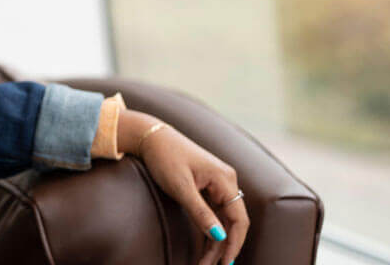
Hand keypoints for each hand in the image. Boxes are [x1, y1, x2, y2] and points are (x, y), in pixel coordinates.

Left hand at [118, 109, 248, 264]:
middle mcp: (226, 181)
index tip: (225, 263)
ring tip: (205, 262)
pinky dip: (210, 229)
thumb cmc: (164, 157)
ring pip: (223, 219)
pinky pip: (215, 212)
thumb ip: (200, 213)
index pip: (239, 219)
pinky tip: (206, 245)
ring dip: (216, 240)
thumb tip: (219, 237)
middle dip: (223, 246)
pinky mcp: (208, 186)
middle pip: (233, 221)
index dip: (234, 243)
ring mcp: (218, 183)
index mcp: (225, 179)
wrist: (150, 136)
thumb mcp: (180, 188)